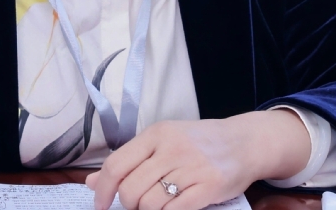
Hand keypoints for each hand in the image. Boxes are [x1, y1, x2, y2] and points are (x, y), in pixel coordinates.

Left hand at [86, 111, 310, 209]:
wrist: (244, 142)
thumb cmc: (199, 143)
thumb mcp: (162, 142)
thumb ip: (129, 160)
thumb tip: (90, 182)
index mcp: (156, 134)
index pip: (116, 164)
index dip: (102, 189)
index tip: (99, 204)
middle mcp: (172, 149)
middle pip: (131, 189)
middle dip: (128, 205)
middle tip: (136, 206)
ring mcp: (191, 168)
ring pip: (150, 204)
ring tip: (158, 206)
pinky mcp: (209, 187)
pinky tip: (173, 209)